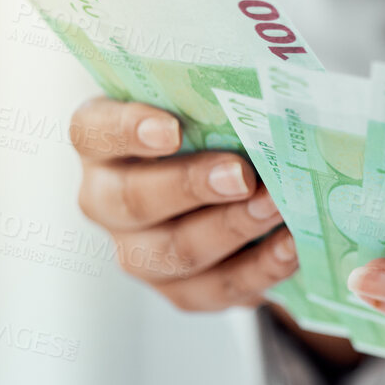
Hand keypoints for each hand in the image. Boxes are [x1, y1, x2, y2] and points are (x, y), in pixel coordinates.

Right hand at [69, 97, 296, 310]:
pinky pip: (215, 288)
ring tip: (277, 207)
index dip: (128, 130)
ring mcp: (139, 251)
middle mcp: (108, 200)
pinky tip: (291, 248)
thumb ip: (221, 101)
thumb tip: (266, 95)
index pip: (94, 131)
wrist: (240, 190)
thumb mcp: (210, 106)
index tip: (171, 129)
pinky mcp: (180, 289)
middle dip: (191, 187)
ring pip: (173, 252)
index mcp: (102, 143)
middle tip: (241, 175)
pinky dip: (259, 269)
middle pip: (134, 200)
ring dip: (231, 229)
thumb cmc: (215, 129)